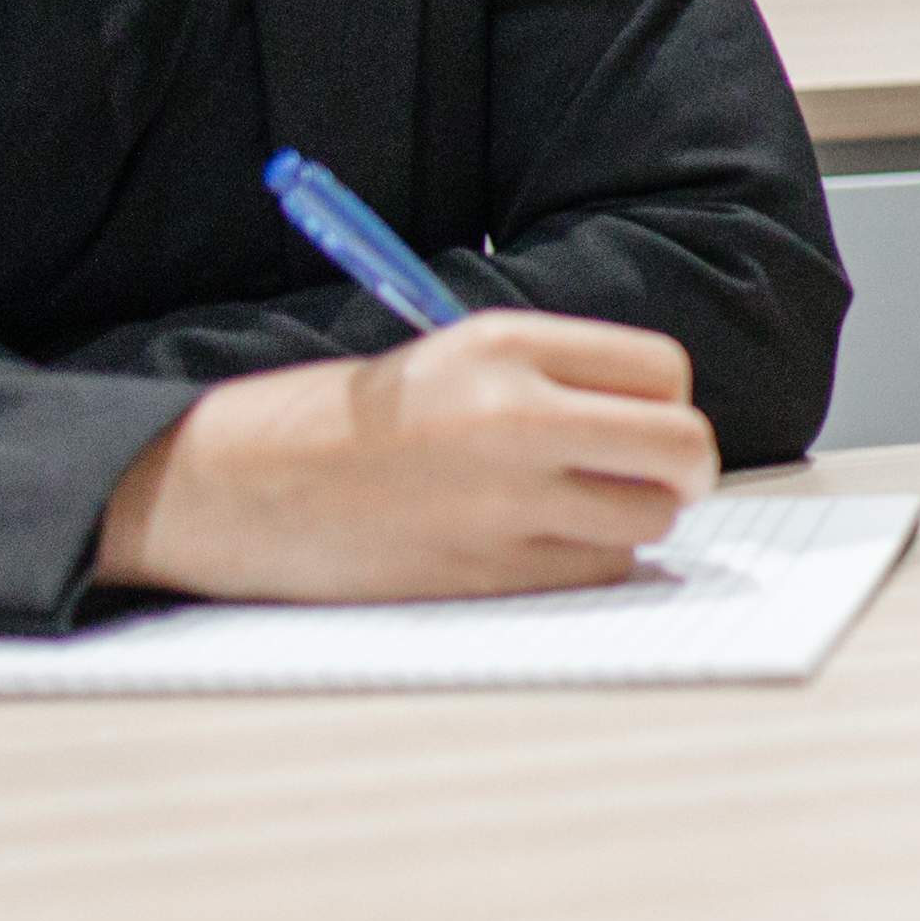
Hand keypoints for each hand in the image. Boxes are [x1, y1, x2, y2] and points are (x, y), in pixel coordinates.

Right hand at [97, 311, 717, 598]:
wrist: (236, 486)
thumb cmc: (346, 422)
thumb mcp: (453, 358)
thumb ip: (556, 376)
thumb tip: (658, 416)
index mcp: (505, 347)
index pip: (662, 370)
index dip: (666, 401)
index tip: (645, 420)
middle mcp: (515, 418)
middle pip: (682, 448)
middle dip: (682, 468)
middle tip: (657, 477)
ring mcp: (503, 502)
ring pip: (650, 519)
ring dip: (633, 520)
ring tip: (578, 511)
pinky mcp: (485, 573)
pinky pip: (596, 570)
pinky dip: (588, 562)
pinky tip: (536, 546)